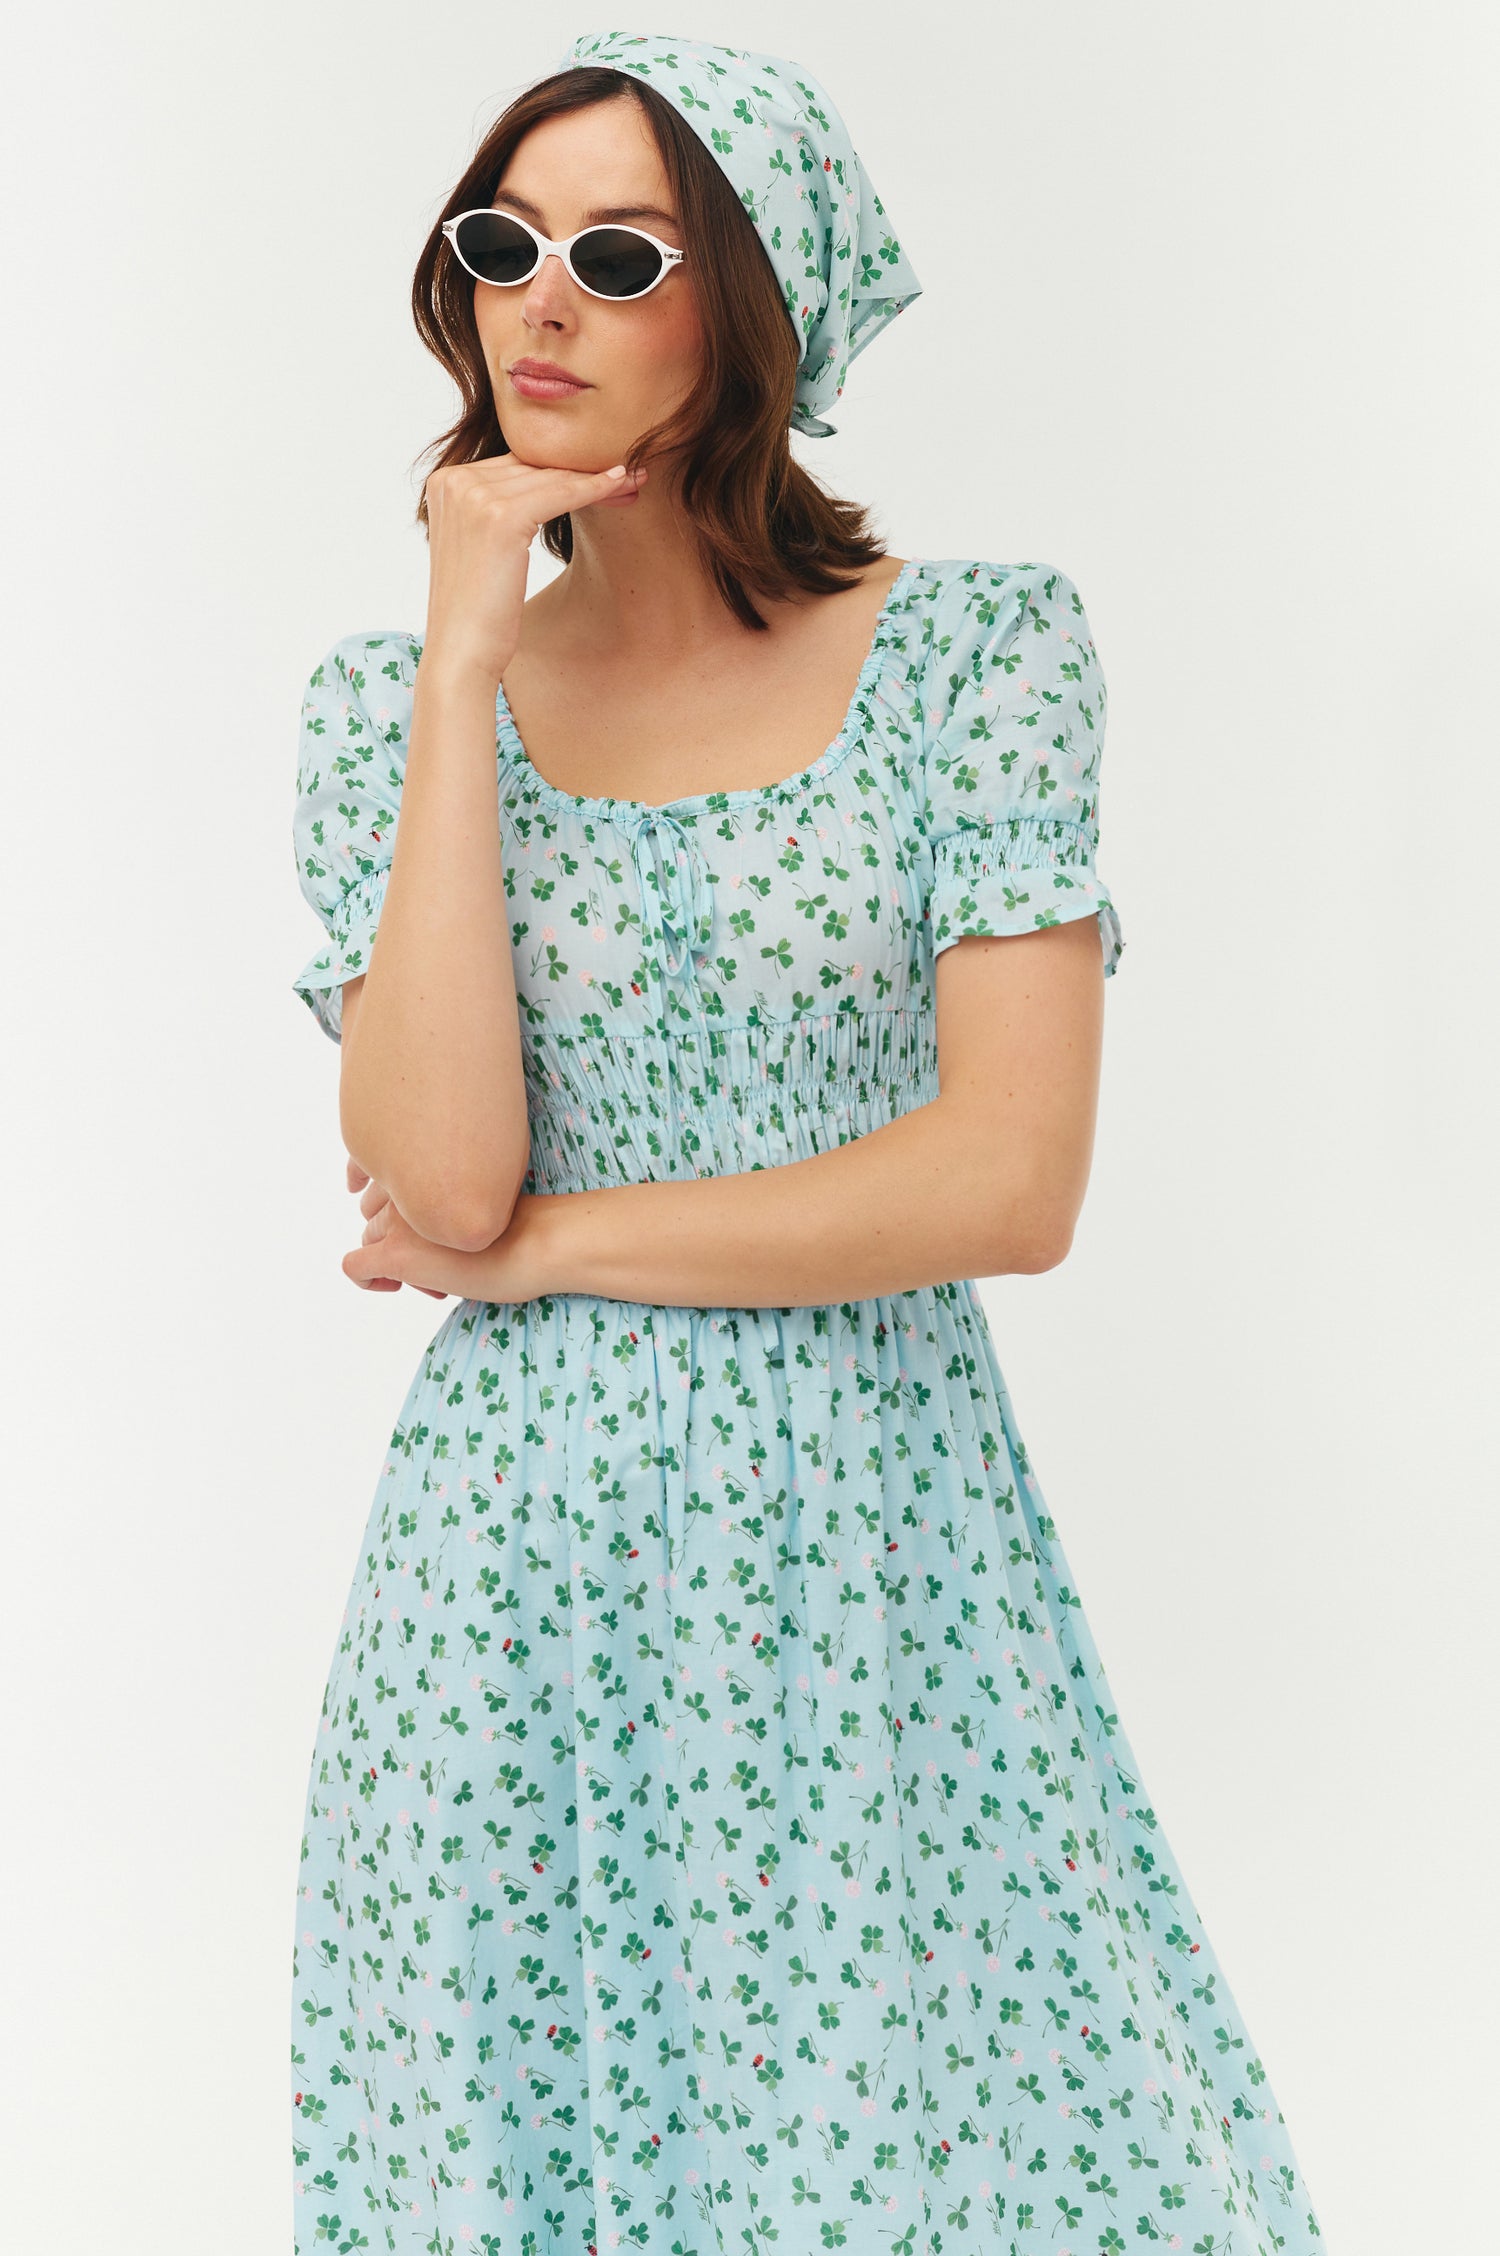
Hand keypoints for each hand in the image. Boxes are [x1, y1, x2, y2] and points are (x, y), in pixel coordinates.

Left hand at [342, 1157, 561, 1307]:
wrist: (542, 1241)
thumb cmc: (525, 1223)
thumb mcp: (479, 1195)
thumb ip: (448, 1197)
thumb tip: (431, 1226)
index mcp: (426, 1162)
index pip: (392, 1185)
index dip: (412, 1215)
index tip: (441, 1233)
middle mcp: (405, 1185)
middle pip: (378, 1215)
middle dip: (405, 1241)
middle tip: (447, 1262)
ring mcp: (397, 1220)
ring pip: (368, 1239)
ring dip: (397, 1261)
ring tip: (441, 1277)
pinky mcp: (394, 1253)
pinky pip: (353, 1267)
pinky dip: (368, 1280)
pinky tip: (397, 1286)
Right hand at [420, 454, 647, 684]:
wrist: (461, 653)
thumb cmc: (478, 611)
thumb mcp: (481, 546)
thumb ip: (498, 509)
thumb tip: (547, 485)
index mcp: (444, 482)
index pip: (515, 463)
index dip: (560, 468)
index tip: (601, 474)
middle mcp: (454, 480)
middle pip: (534, 465)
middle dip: (582, 471)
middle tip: (628, 476)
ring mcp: (473, 496)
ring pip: (552, 477)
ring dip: (598, 478)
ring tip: (634, 482)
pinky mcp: (500, 517)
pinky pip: (561, 493)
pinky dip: (595, 489)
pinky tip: (623, 484)